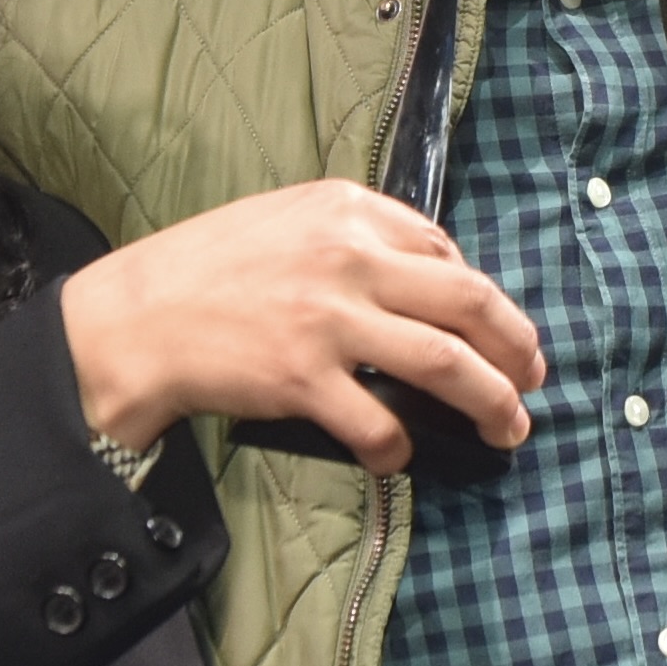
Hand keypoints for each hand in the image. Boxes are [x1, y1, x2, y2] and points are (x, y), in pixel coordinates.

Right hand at [59, 180, 546, 475]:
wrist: (134, 319)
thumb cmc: (205, 272)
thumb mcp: (285, 222)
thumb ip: (353, 239)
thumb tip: (424, 283)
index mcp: (347, 209)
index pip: (447, 251)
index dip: (487, 299)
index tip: (501, 332)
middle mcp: (348, 256)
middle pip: (470, 302)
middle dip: (517, 348)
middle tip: (532, 381)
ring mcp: (328, 319)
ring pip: (447, 363)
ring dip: (492, 401)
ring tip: (509, 428)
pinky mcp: (303, 378)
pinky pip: (381, 423)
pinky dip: (402, 448)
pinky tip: (400, 456)